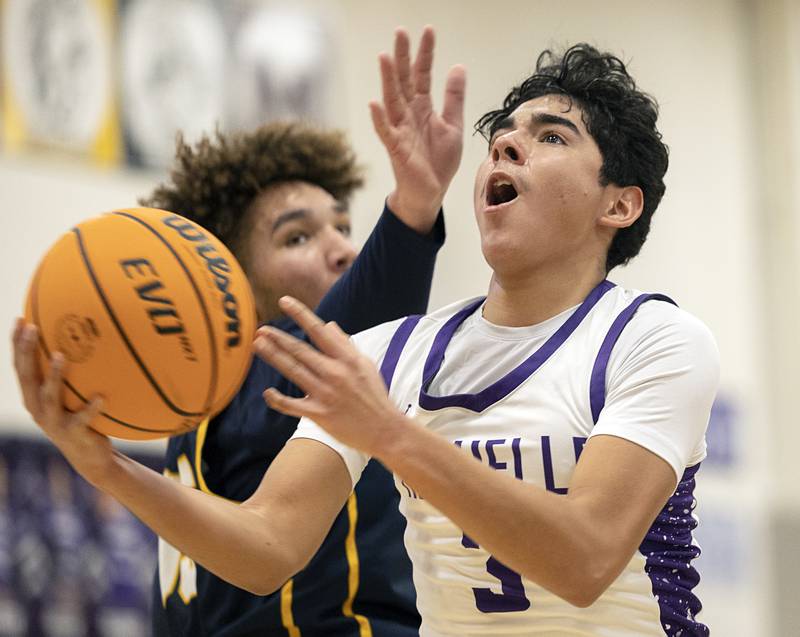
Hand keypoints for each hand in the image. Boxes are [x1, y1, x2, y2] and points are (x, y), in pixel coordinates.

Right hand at [12, 319, 112, 484]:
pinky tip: (101, 397)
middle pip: (27, 377)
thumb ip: (75, 373)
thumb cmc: (81, 418)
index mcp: (35, 397)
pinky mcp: (75, 434)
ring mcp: (55, 423)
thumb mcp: (73, 395)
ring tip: (60, 356)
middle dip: (26, 352)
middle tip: (31, 328)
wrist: (90, 458)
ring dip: (53, 376)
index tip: (20, 318)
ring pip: (50, 397)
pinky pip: (84, 419)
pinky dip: (92, 408)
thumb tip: (89, 337)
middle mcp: (38, 409)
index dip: (17, 344)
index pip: (21, 366)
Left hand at [253, 297, 404, 456]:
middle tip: (261, 329)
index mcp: (347, 359)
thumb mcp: (365, 364)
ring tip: (257, 345)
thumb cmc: (374, 395)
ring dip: (274, 357)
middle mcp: (335, 373)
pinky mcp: (319, 414)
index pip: (319, 331)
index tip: (284, 302)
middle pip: (300, 351)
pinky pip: (293, 405)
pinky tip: (267, 392)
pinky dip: (278, 400)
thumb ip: (345, 344)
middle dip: (278, 338)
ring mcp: (325, 394)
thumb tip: (328, 325)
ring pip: (294, 371)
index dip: (300, 315)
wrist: (385, 430)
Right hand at [371, 26, 465, 231]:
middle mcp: (409, 114)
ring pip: (392, 100)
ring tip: (384, 58)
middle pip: (404, 81)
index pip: (422, 75)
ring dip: (388, 80)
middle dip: (402, 57)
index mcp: (423, 107)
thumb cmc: (439, 161)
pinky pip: (385, 131)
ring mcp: (400, 130)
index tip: (427, 31)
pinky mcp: (396, 148)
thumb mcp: (453, 125)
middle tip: (400, 32)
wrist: (431, 192)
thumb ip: (454, 98)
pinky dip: (379, 119)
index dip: (425, 54)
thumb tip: (458, 66)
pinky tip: (374, 103)